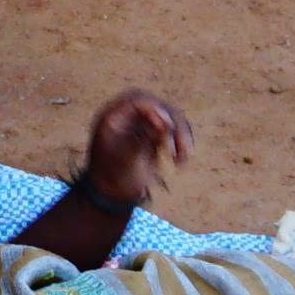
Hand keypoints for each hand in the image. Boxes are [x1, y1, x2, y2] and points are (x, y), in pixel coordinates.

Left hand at [75, 91, 191, 212]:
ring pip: (170, 117)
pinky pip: (174, 130)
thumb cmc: (112, 177)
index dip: (155, 108)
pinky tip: (180, 161)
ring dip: (181, 135)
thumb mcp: (125, 160)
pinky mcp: (154, 132)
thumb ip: (143, 139)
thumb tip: (165, 123)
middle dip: (174, 123)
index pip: (137, 100)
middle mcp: (128, 115)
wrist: (111, 194)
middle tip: (183, 145)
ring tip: (183, 158)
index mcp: (113, 116)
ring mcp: (141, 122)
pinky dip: (181, 143)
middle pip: (158, 106)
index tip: (168, 125)